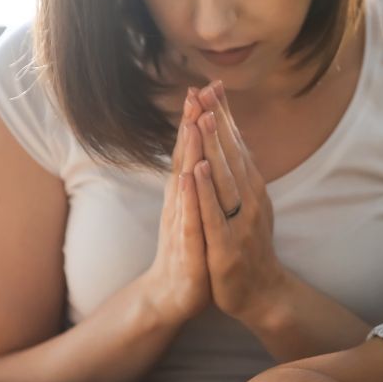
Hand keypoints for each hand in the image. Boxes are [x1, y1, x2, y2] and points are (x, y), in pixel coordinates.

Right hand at [141, 95, 210, 324]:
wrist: (175, 294)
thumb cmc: (193, 250)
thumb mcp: (200, 210)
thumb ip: (202, 181)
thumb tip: (207, 152)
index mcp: (188, 192)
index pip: (193, 149)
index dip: (199, 119)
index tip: (206, 87)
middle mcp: (182, 201)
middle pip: (186, 156)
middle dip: (192, 123)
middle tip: (195, 90)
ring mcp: (181, 220)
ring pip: (185, 180)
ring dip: (189, 150)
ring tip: (193, 122)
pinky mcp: (187, 244)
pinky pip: (188, 216)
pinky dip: (190, 195)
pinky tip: (189, 177)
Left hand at [190, 81, 287, 320]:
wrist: (262, 293)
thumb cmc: (249, 248)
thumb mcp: (249, 206)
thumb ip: (242, 176)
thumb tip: (235, 143)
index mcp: (251, 189)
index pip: (236, 145)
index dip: (224, 115)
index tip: (212, 85)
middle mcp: (250, 199)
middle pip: (231, 153)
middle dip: (218, 120)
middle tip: (206, 88)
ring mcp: (240, 221)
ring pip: (225, 177)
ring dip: (214, 145)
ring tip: (203, 116)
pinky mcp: (227, 244)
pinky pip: (215, 213)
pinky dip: (206, 190)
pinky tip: (199, 168)